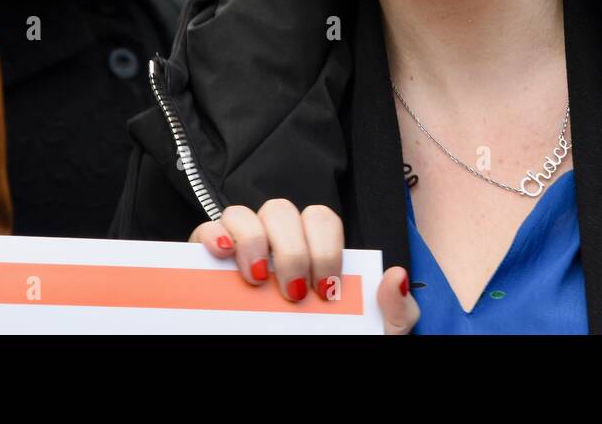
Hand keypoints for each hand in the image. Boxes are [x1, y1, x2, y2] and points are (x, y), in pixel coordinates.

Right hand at [191, 199, 419, 333]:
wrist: (292, 390)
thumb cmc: (332, 342)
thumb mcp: (374, 333)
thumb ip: (396, 311)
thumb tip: (394, 276)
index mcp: (314, 252)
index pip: (321, 220)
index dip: (326, 248)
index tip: (326, 289)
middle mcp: (277, 243)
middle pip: (282, 211)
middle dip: (292, 249)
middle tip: (294, 292)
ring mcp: (241, 250)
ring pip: (243, 213)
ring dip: (253, 241)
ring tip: (257, 280)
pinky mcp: (207, 261)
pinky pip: (205, 230)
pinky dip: (212, 234)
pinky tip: (223, 255)